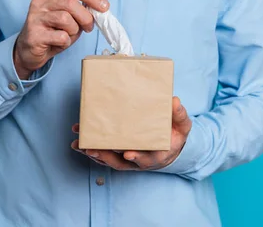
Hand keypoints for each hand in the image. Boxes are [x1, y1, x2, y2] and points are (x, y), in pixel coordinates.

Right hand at [13, 0, 108, 78]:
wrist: (29, 51)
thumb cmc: (53, 32)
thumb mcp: (69, 18)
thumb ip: (82, 10)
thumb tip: (101, 9)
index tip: (105, 7)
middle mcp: (40, 2)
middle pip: (71, 3)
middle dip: (86, 17)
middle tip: (89, 28)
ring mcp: (35, 17)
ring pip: (66, 19)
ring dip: (74, 31)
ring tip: (68, 36)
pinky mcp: (34, 34)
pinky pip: (61, 36)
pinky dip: (66, 42)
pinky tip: (59, 43)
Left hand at [70, 97, 192, 170]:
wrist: (170, 147)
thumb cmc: (175, 135)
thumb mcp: (183, 125)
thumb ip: (179, 115)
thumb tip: (174, 101)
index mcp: (157, 154)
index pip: (146, 157)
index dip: (137, 157)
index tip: (128, 153)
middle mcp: (141, 160)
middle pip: (121, 161)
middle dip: (105, 155)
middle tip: (91, 148)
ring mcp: (130, 161)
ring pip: (110, 161)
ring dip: (94, 154)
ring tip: (79, 145)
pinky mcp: (121, 158)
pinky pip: (106, 158)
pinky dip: (94, 153)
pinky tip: (81, 145)